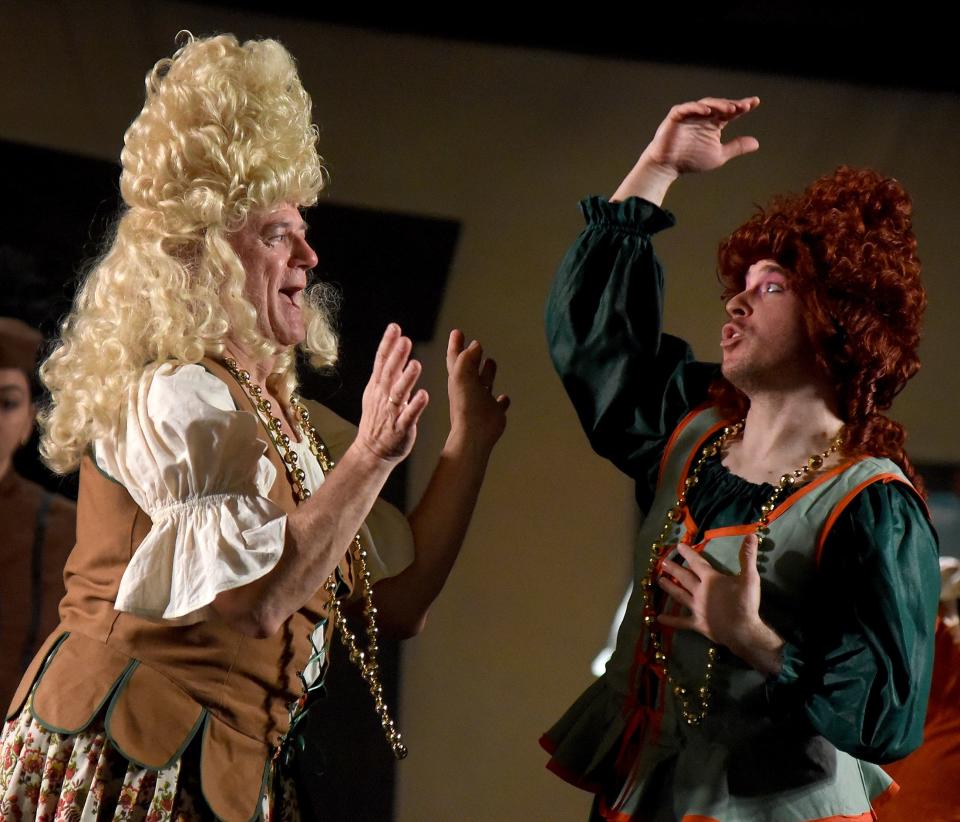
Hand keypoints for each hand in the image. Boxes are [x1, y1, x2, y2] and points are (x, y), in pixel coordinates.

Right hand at [357, 324, 428, 461]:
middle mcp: (382, 398)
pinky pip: (408, 416)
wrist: (372, 451)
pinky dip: (416, 406)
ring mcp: (391, 413)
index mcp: (377, 387)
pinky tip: (424, 395)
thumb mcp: (378, 393)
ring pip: (399, 394)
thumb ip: (388, 373)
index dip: (387, 344)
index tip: (395, 327)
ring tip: (416, 364)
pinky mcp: (400, 429)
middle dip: (397, 357)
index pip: (381, 362)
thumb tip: (398, 349)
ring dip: (407, 379)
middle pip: (389, 374)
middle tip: (405, 340)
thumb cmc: (379, 420)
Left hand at [446, 329, 509, 451]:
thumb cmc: (466, 404)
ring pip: (486, 382)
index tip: (457, 332)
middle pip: (471, 368)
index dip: (456, 344)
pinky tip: (504, 398)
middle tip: (476, 344)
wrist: (474, 432)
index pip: (457, 357)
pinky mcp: (494, 412)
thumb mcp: (462, 375)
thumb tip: (475, 345)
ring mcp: (482, 400)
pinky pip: (499, 404)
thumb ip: (467, 358)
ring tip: (491, 362)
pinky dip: (502, 401)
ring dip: (488, 372)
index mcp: (459, 378)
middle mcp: (470, 388)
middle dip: (473, 356)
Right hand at [642, 96, 759, 175]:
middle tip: (745, 106)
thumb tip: (757, 143)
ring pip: (706, 104)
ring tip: (730, 109)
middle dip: (732, 105)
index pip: (731, 111)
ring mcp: (689, 114)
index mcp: (714, 123)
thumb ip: (736, 147)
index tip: (756, 102)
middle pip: (720, 105)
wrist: (667, 167)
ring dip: (718, 105)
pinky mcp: (676, 116)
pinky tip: (707, 112)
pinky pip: (686, 108)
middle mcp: (703, 116)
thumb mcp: (718, 155)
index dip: (743, 106)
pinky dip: (696, 108)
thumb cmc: (690, 161)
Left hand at [657, 535, 782, 672]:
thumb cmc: (745, 603)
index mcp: (710, 579)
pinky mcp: (697, 623)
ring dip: (669, 587)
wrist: (742, 631)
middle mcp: (699, 591)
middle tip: (662, 563)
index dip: (687, 553)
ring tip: (659, 581)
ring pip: (679, 595)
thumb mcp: (750, 577)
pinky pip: (681, 621)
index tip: (678, 546)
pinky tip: (659, 618)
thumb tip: (751, 535)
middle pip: (683, 577)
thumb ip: (748, 556)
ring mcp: (696, 608)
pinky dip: (671, 620)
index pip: (696, 562)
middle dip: (673, 569)